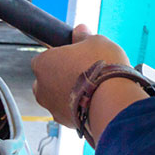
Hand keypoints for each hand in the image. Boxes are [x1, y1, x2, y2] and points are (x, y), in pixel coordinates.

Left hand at [31, 28, 145, 140]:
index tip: (75, 56)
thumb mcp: (96, 41)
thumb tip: (80, 31)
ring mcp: (52, 107)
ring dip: (70, 94)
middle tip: (84, 72)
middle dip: (63, 77)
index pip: (45, 57)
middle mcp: (41, 87)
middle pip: (49, 79)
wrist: (113, 102)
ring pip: (58, 98)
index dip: (61, 56)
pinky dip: (78, 108)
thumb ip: (83, 36)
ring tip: (93, 88)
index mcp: (43, 63)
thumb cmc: (102, 68)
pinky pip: (69, 112)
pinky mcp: (65, 123)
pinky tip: (95, 102)